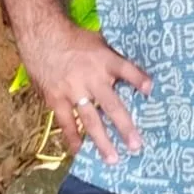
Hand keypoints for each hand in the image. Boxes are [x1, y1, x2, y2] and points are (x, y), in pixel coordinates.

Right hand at [21, 21, 151, 164]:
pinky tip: (80, 151)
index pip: (126, 69)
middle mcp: (91, 77)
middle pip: (112, 105)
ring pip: (90, 120)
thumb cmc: (73, 38)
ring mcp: (73, 90)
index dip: (139, 79)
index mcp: (104, 59)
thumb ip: (112, 59)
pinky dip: (73, 137)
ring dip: (102, 141)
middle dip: (125, 127)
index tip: (152, 90)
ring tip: (112, 159)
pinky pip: (66, 122)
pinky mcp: (56, 98)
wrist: (41, 33)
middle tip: (136, 146)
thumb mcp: (98, 42)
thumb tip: (130, 75)